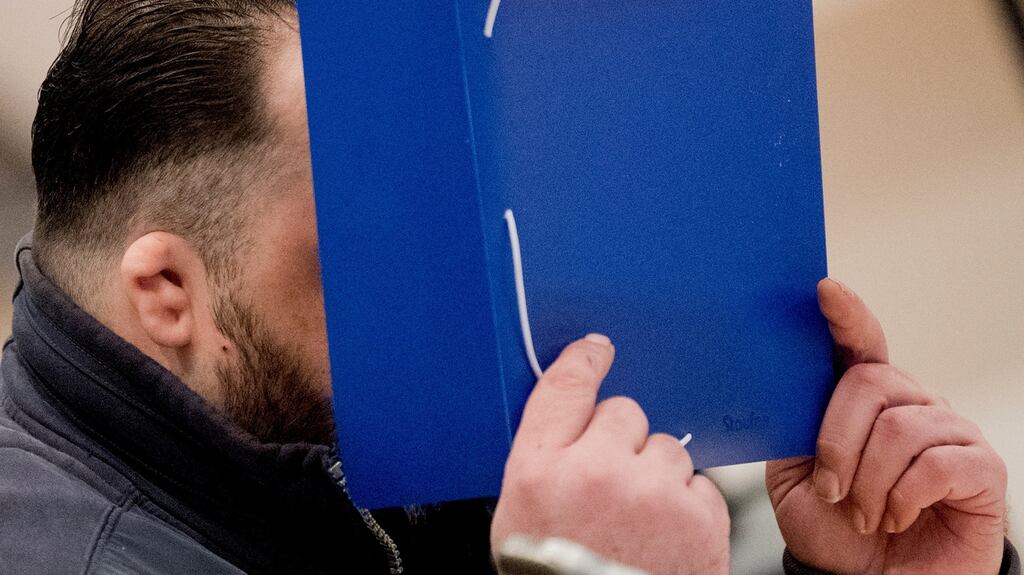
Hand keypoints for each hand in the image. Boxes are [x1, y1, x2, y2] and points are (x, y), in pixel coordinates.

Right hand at [491, 334, 729, 574]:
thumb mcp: (522, 515)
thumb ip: (543, 458)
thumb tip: (570, 411)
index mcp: (540, 472)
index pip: (564, 389)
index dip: (582, 361)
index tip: (596, 351)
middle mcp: (596, 473)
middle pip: (621, 412)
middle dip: (619, 440)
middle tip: (612, 485)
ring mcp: (652, 493)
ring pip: (664, 445)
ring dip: (655, 472)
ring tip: (640, 520)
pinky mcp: (698, 516)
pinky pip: (696, 480)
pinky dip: (685, 502)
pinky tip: (665, 534)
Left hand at [766, 279, 1007, 574]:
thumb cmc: (833, 529)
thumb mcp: (793, 475)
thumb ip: (791, 426)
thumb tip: (780, 383)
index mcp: (864, 400)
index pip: (859, 344)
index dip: (845, 316)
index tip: (824, 291)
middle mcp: (912, 403)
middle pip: (870, 382)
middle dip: (837, 441)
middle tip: (831, 490)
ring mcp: (950, 432)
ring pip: (899, 427)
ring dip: (867, 482)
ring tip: (864, 514)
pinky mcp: (981, 469)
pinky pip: (937, 463)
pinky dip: (902, 498)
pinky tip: (896, 516)